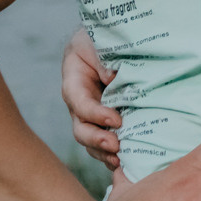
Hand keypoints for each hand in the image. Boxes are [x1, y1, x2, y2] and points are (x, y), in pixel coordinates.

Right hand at [62, 27, 120, 170]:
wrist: (110, 40)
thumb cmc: (101, 38)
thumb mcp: (97, 40)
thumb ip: (103, 57)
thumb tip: (113, 78)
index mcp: (74, 82)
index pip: (80, 103)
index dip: (95, 114)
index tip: (117, 119)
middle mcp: (80, 103)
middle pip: (81, 128)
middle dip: (97, 140)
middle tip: (116, 145)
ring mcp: (91, 115)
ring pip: (91, 140)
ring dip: (104, 152)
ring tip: (120, 160)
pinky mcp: (105, 122)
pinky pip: (104, 143)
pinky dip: (111, 154)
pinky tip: (126, 163)